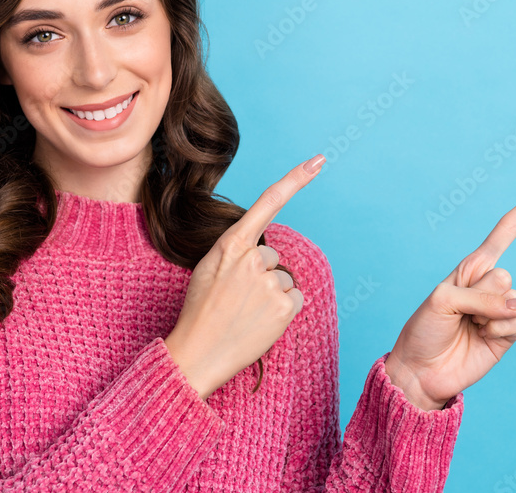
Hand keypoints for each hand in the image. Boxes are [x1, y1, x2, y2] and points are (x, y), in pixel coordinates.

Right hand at [164, 154, 324, 400]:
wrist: (197, 353)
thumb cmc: (200, 312)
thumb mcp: (210, 269)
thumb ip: (237, 253)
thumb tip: (267, 255)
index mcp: (230, 244)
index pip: (267, 203)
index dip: (295, 179)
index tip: (318, 161)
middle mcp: (252, 258)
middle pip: (274, 257)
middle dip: (262, 275)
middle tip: (237, 299)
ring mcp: (269, 282)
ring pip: (284, 280)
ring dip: (271, 296)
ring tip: (245, 313)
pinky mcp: (284, 306)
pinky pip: (296, 299)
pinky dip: (283, 311)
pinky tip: (261, 322)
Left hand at [384, 180, 515, 409]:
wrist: (422, 369)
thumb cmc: (425, 329)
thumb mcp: (444, 300)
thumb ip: (483, 297)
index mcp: (472, 267)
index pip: (505, 232)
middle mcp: (489, 285)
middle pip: (504, 274)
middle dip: (481, 294)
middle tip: (459, 311)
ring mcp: (501, 309)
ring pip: (513, 299)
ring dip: (487, 314)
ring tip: (467, 326)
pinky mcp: (508, 333)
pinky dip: (498, 328)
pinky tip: (481, 336)